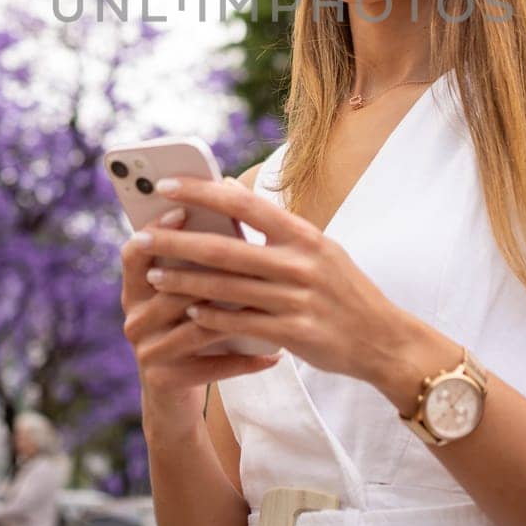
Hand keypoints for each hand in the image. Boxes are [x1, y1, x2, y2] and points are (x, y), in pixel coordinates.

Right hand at [119, 186, 281, 418]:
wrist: (177, 391)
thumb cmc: (195, 324)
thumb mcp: (194, 287)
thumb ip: (207, 248)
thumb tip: (231, 185)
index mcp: (138, 287)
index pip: (135, 251)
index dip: (155, 229)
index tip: (183, 210)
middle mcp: (135, 317)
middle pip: (168, 286)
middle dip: (207, 271)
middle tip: (246, 256)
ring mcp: (147, 351)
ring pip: (194, 325)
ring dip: (233, 316)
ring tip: (270, 306)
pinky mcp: (164, 380)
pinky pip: (210, 366)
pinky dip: (244, 360)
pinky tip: (273, 355)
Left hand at [141, 175, 425, 387]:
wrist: (384, 340)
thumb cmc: (344, 290)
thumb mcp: (320, 248)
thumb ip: (277, 227)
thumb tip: (229, 190)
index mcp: (304, 235)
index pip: (244, 204)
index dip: (202, 193)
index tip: (167, 185)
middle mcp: (300, 263)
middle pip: (225, 249)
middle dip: (177, 242)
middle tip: (142, 237)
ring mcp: (296, 299)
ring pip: (225, 288)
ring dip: (185, 281)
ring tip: (156, 275)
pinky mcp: (293, 333)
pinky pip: (241, 323)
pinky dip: (212, 317)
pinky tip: (189, 313)